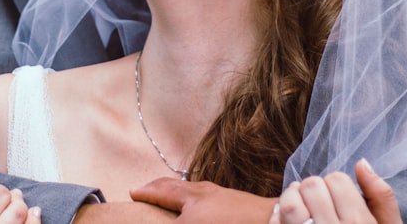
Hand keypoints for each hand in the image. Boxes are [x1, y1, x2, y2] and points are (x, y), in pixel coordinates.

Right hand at [131, 178, 276, 222]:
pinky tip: (204, 208)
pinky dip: (197, 199)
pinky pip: (210, 198)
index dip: (146, 192)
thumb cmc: (231, 223)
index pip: (162, 192)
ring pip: (194, 190)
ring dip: (178, 192)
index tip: (133, 192)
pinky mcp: (238, 204)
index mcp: (192, 197)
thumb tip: (172, 220)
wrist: (273, 222)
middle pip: (176, 186)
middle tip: (146, 189)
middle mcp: (205, 193)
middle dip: (158, 188)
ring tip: (173, 197)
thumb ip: (174, 222)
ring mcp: (223, 197)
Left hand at [270, 159, 400, 223]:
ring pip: (289, 203)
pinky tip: (290, 223)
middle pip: (311, 186)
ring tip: (302, 208)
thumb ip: (382, 197)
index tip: (339, 198)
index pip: (337, 180)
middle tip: (320, 203)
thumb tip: (362, 163)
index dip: (336, 185)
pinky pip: (276, 223)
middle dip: (313, 190)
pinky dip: (277, 218)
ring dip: (292, 199)